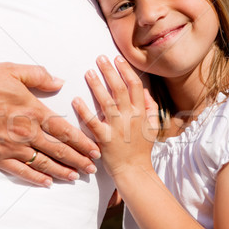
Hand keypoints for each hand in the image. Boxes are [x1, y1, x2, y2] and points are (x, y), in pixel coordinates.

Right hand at [0, 63, 99, 185]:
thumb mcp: (11, 70)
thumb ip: (39, 76)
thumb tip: (60, 82)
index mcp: (32, 111)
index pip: (65, 130)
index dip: (83, 142)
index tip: (96, 149)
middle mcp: (25, 132)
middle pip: (59, 150)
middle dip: (78, 160)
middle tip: (92, 168)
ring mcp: (11, 147)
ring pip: (43, 163)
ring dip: (62, 171)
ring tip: (75, 176)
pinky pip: (20, 171)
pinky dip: (35, 178)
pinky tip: (47, 182)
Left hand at [72, 55, 158, 178]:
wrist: (134, 170)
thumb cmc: (142, 148)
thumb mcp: (152, 126)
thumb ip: (151, 107)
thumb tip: (145, 90)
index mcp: (141, 113)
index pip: (134, 85)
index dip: (125, 70)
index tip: (117, 59)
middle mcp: (130, 118)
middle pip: (119, 89)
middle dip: (109, 71)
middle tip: (100, 58)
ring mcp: (117, 128)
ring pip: (106, 102)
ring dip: (96, 85)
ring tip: (89, 72)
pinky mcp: (104, 139)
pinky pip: (92, 122)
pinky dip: (84, 110)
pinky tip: (76, 99)